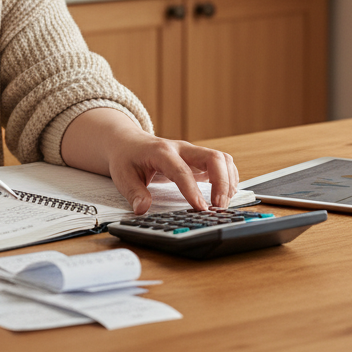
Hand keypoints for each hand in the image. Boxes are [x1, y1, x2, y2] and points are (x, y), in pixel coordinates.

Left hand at [60, 108, 238, 214]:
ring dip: (229, 180)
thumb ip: (134, 193)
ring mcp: (192, 152)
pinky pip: (222, 163)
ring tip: (224, 203)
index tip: (201, 208)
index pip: (181, 171)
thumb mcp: (122, 176)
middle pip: (213, 157)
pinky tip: (225, 195)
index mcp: (162, 152)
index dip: (193, 190)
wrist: (128, 142)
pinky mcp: (198, 159)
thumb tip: (142, 209)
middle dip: (222, 183)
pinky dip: (229, 178)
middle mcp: (181, 149)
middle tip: (219, 207)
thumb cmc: (127, 158)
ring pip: (222, 159)